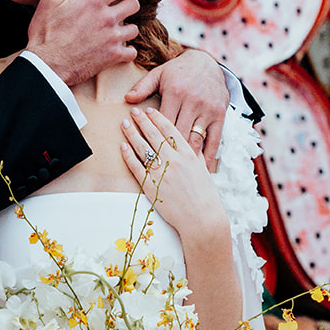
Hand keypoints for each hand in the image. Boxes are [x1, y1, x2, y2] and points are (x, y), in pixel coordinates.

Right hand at [26, 0, 140, 87]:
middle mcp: (108, 18)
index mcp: (95, 1)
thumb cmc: (46, 32)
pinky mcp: (113, 57)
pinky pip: (132, 52)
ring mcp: (112, 38)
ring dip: (127, 28)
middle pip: (134, 6)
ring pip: (134, 29)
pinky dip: (127, 51)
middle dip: (130, 4)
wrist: (47, 64)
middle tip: (123, 7)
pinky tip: (118, 49)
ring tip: (118, 29)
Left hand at [120, 105, 227, 239]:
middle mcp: (174, 161)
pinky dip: (128, 156)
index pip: (170, 130)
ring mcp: (162, 173)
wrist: (202, 219)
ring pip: (143, 148)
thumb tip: (190, 144)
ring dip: (132, 134)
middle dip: (142, 121)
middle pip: (154, 135)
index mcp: (188, 155)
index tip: (150, 111)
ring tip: (125, 124)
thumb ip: (195, 155)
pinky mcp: (151, 187)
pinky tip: (123, 146)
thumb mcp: (203, 170)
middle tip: (134, 112)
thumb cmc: (206, 197)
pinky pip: (136, 167)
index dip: (158, 119)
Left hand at [124, 50, 229, 170]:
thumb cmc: (178, 71)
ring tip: (178, 174)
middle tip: (160, 170)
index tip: (147, 154)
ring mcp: (208, 110)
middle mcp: (193, 102)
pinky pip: (215, 139)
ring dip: (187, 158)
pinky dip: (209, 156)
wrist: (207, 63)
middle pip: (178, 135)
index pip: (162, 123)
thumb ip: (142, 87)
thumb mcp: (159, 74)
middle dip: (169, 154)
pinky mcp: (220, 116)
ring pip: (196, 139)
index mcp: (175, 93)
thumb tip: (127, 100)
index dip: (153, 139)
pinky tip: (202, 168)